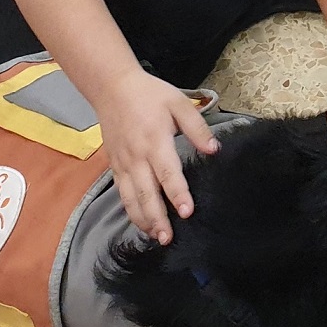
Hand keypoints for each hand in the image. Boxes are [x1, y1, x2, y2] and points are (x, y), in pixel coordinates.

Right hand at [94, 69, 216, 243]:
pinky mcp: (114, 166)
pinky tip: (141, 223)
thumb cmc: (149, 94)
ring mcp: (123, 163)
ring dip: (143, 219)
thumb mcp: (178, 103)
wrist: (112, 88)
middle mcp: (137, 156)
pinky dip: (130, 210)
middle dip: (158, 217)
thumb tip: (214, 149)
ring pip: (131, 198)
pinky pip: (122, 193)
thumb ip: (197, 127)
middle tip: (169, 238)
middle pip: (147, 193)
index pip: (168, 173)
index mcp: (155, 140)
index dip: (178, 194)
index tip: (187, 212)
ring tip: (156, 237)